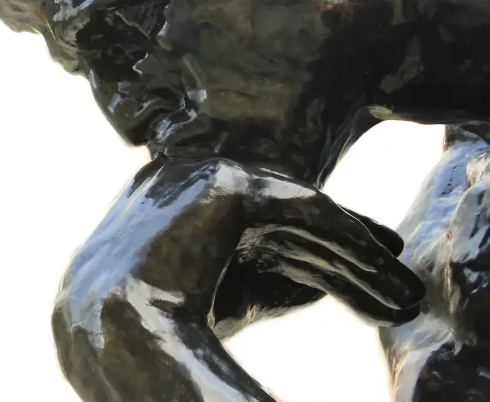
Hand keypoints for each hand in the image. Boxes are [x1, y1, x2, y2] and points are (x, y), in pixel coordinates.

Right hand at [53, 157, 422, 401]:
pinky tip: (380, 258)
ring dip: (357, 254)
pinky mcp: (226, 183)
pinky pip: (302, 207)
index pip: (263, 239)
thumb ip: (266, 287)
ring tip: (403, 288)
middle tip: (401, 291)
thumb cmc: (155, 338)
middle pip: (288, 230)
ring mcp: (202, 182)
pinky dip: (346, 234)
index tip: (372, 291)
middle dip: (348, 264)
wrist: (118, 330)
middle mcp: (191, 195)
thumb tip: (318, 281)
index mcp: (179, 225)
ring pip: (300, 219)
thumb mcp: (223, 310)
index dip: (323, 265)